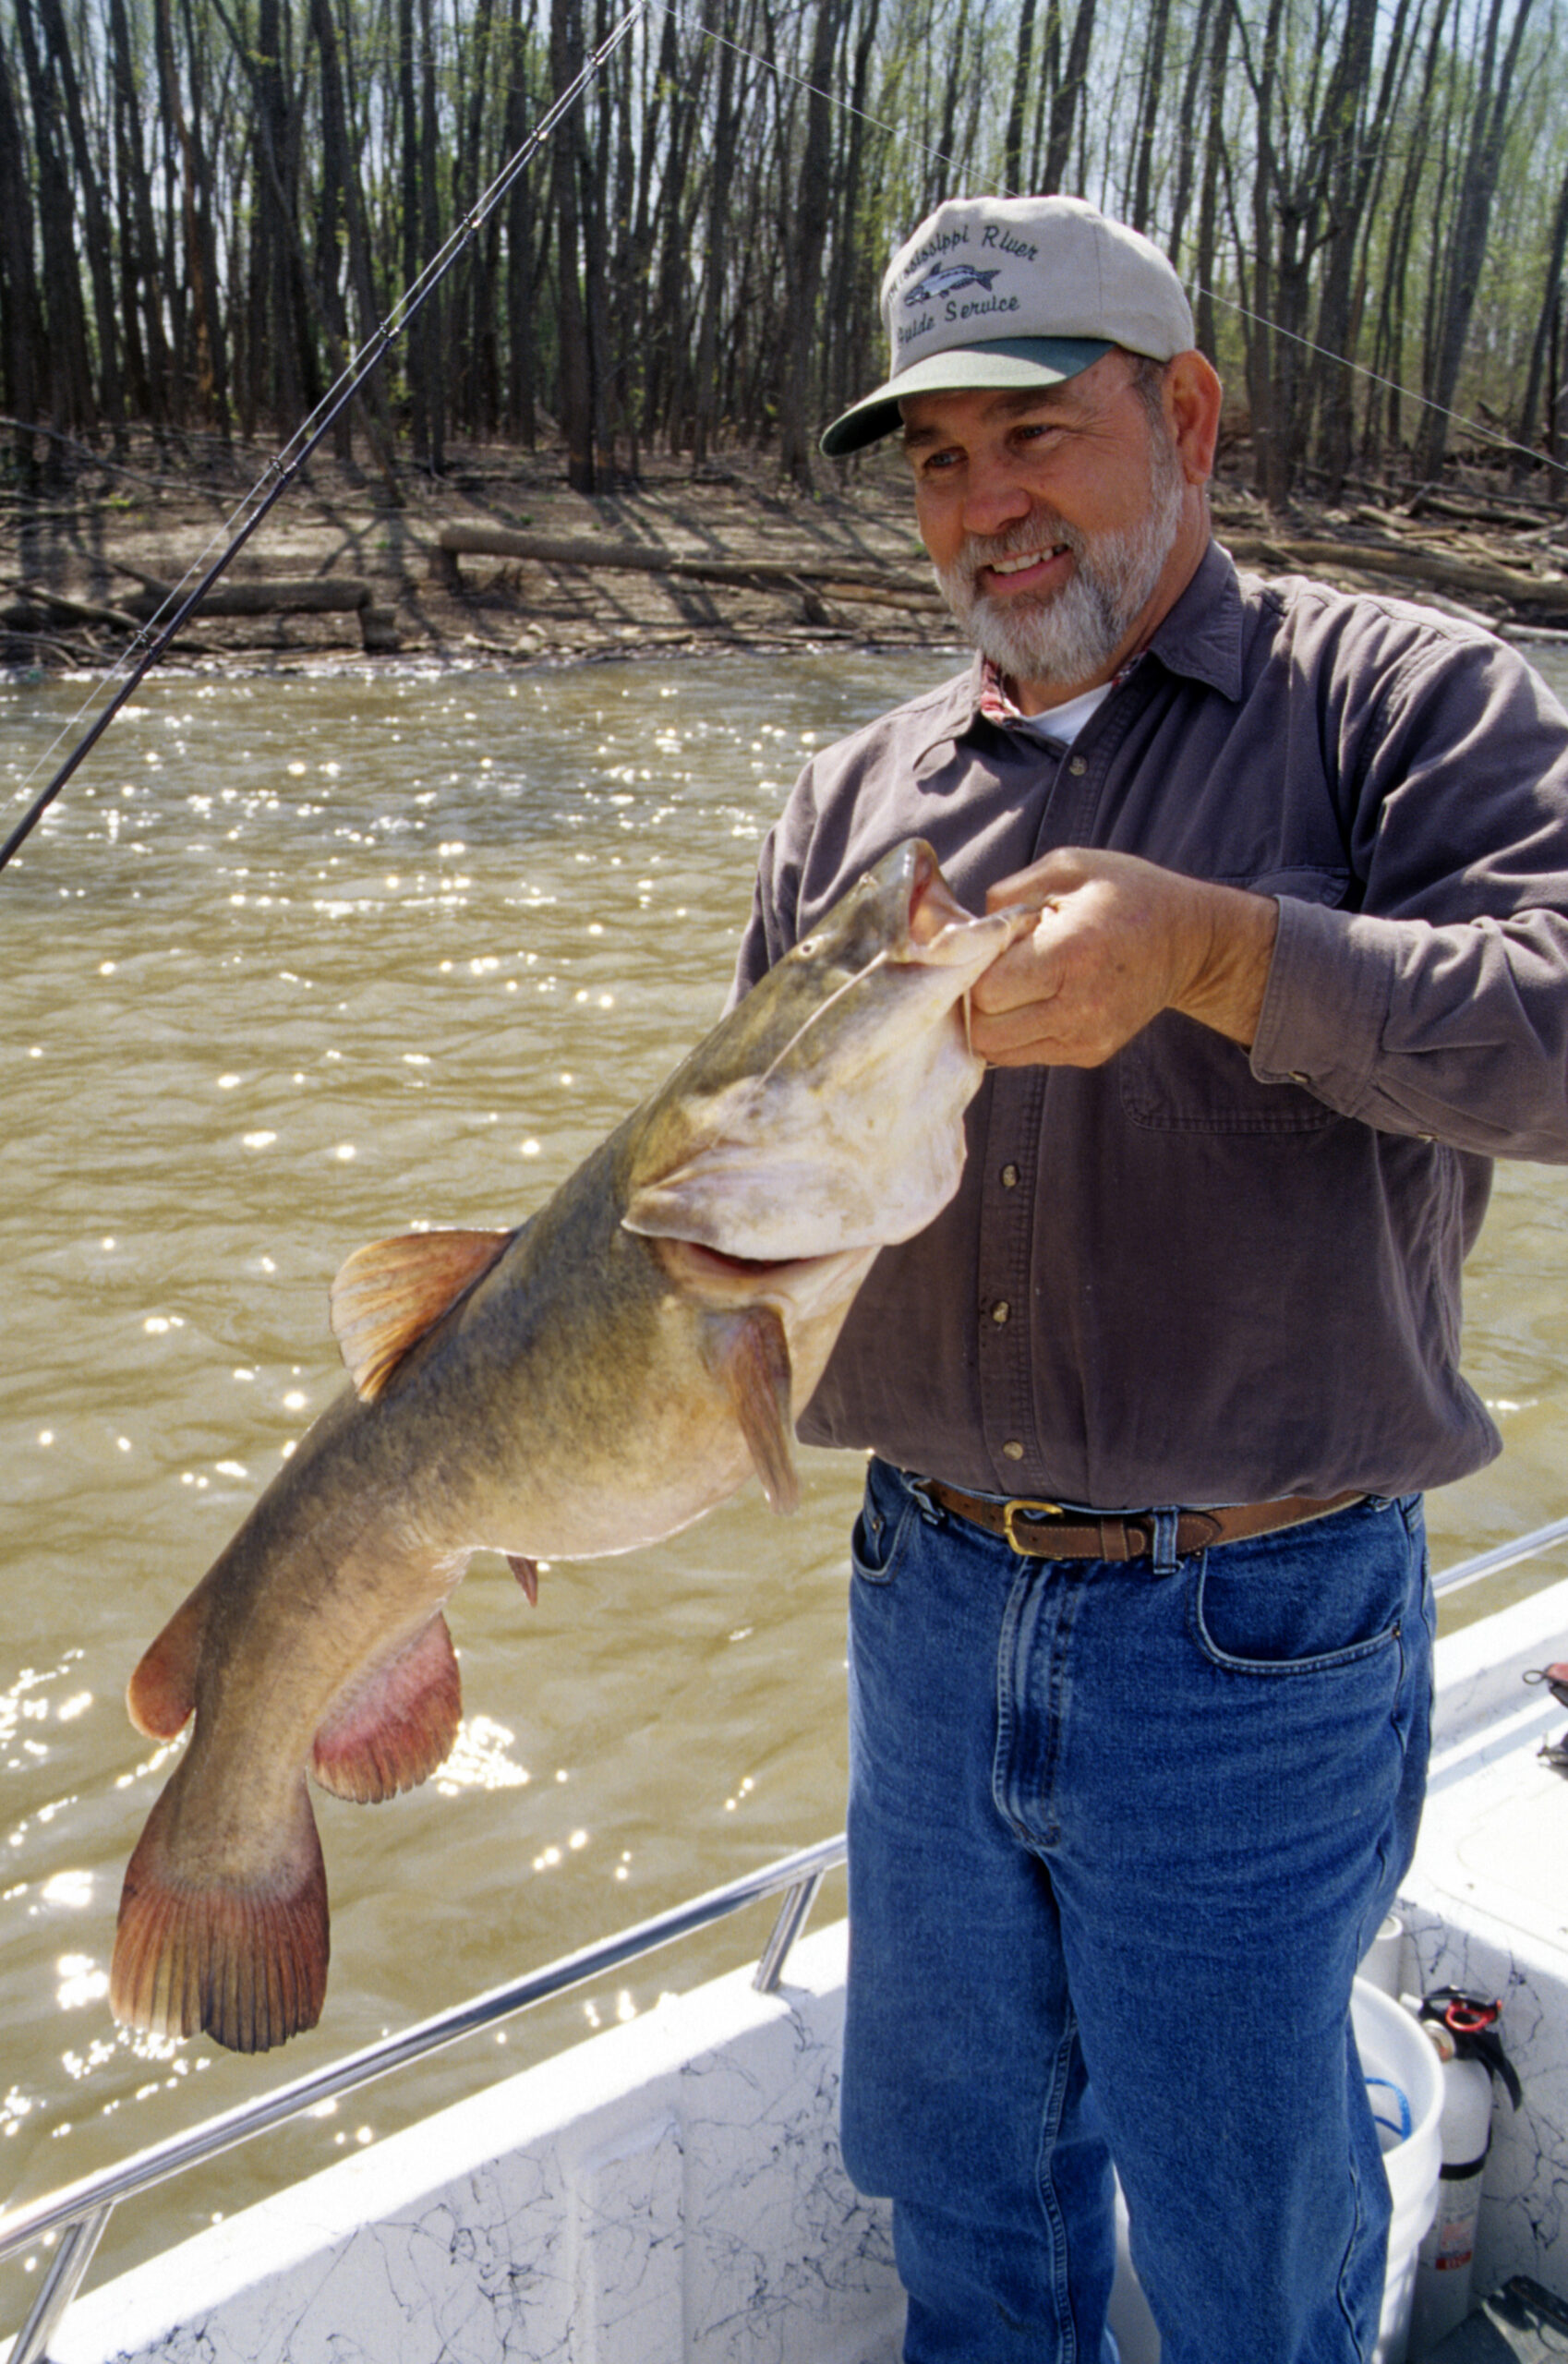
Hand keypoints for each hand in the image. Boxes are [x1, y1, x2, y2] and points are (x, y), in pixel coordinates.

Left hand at [971, 847, 1280, 1068]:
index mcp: (1072, 953)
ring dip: (994, 1020)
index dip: (975, 968)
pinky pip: (1025, 1054)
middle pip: (986, 1029)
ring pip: (999, 1050)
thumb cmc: (1125, 894)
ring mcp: (1086, 1037)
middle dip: (978, 999)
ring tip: (1017, 985)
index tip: (991, 947)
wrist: (1188, 940)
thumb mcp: (1069, 867)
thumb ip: (1008, 895)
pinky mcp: (1090, 1054)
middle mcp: (1080, 1006)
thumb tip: (964, 932)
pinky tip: (1037, 999)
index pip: (986, 991)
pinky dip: (1017, 1031)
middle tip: (997, 969)